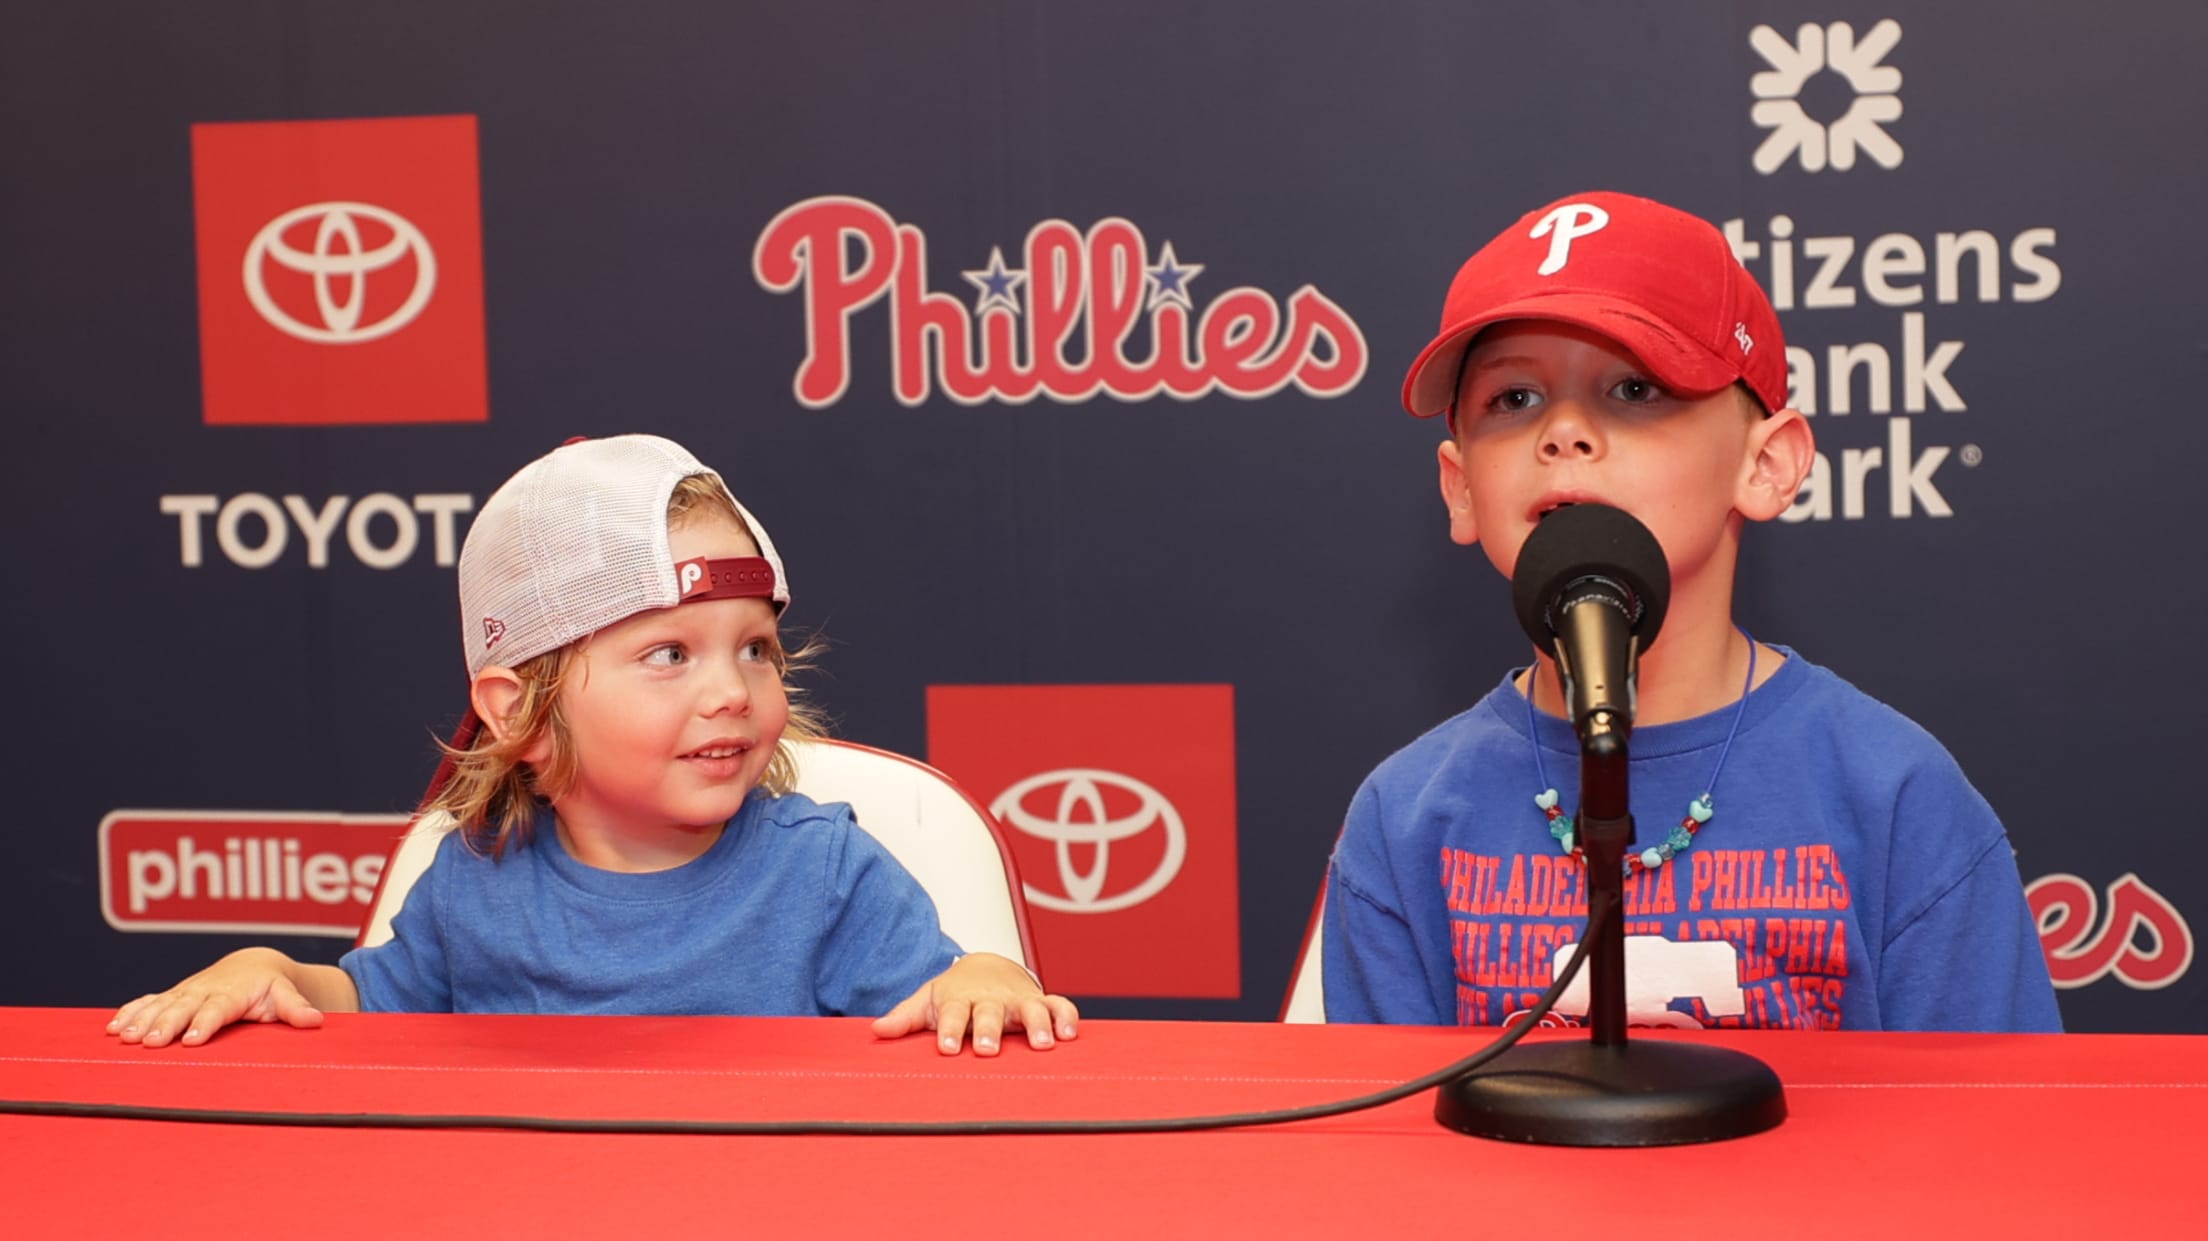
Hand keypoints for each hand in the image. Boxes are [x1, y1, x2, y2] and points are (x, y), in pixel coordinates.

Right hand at [106, 948, 328, 1047]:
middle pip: (182, 1007)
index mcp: (232, 992)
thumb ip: (296, 1007)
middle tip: (148, 1043)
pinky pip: (148, 1002)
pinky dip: (130, 1012)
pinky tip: (112, 1027)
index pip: (217, 1008)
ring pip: (160, 1005)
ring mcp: (186, 992)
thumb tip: (315, 1020)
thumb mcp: (285, 994)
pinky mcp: (173, 996)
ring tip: (122, 1037)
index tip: (190, 1039)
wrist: (253, 964)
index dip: (203, 1023)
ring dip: (140, 1020)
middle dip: (165, 1024)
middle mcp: (204, 990)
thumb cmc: (270, 985)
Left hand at [871, 952, 1079, 1055]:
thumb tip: (876, 1030)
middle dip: (990, 1030)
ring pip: (1030, 1009)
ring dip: (1036, 1025)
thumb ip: (905, 1017)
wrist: (985, 966)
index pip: (952, 1015)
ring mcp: (1017, 1000)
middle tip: (987, 1048)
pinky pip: (1060, 1006)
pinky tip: (1070, 1035)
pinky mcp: (1041, 1001)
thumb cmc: (955, 994)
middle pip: (990, 1013)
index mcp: (960, 1000)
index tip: (946, 1048)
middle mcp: (990, 1000)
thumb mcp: (928, 1001)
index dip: (949, 1031)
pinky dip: (1066, 1018)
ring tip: (1041, 1044)